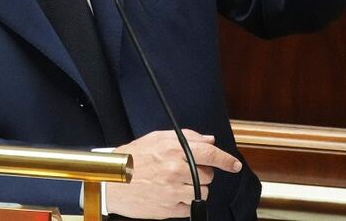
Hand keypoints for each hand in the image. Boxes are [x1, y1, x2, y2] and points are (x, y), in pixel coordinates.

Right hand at [106, 129, 241, 218]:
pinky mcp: (170, 208)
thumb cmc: (131, 159)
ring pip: (202, 192)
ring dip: (195, 188)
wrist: (111, 182)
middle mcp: (174, 170)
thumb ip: (186, 137)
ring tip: (175, 183)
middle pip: (208, 175)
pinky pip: (190, 205)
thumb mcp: (156, 139)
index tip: (234, 165)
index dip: (226, 160)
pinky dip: (185, 201)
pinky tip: (170, 193)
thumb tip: (209, 140)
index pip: (209, 154)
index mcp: (172, 150)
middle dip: (202, 173)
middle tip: (185, 170)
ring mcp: (173, 191)